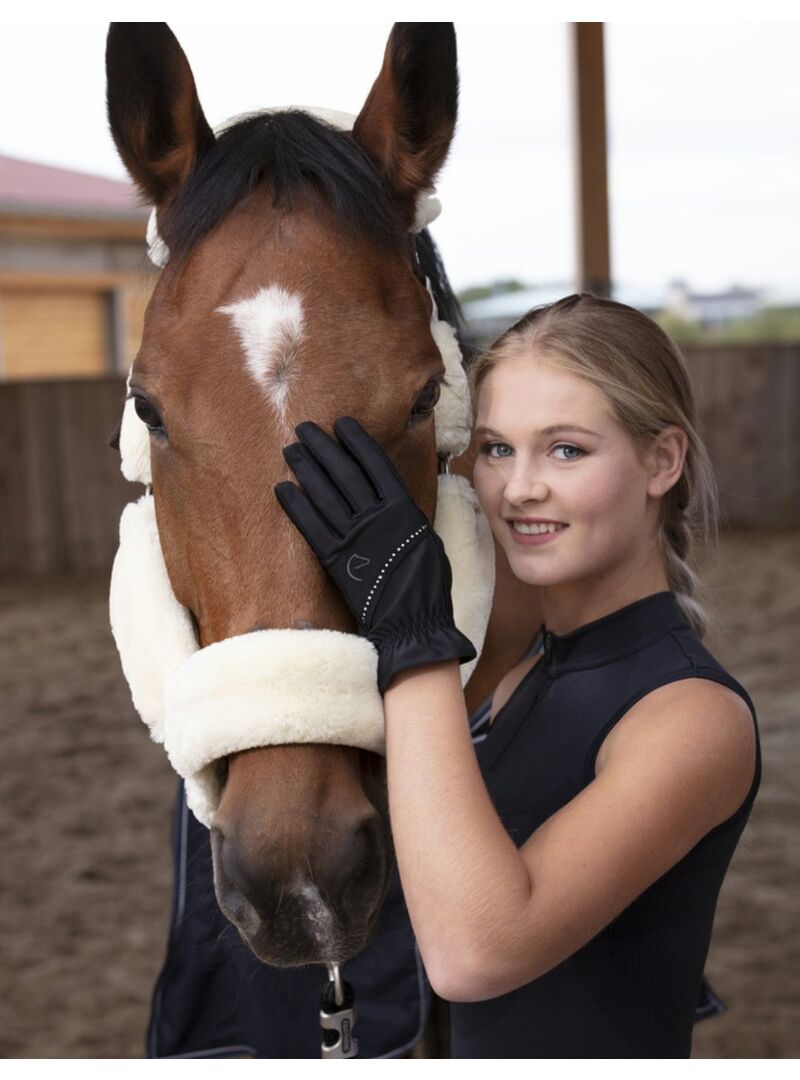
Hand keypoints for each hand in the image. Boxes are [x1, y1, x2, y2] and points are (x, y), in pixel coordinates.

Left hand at [274, 416, 475, 693]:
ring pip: (325, 494)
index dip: (357, 443)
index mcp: (403, 509)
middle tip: (304, 428)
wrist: (412, 622)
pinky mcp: (335, 559)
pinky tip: (282, 489)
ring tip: (292, 450)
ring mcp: (354, 536)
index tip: (341, 425)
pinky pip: (311, 526)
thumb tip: (394, 500)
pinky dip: (296, 506)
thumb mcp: (427, 540)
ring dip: (306, 469)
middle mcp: (377, 516)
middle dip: (323, 448)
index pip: (375, 465)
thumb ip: (406, 517)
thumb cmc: (426, 585)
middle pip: (344, 473)